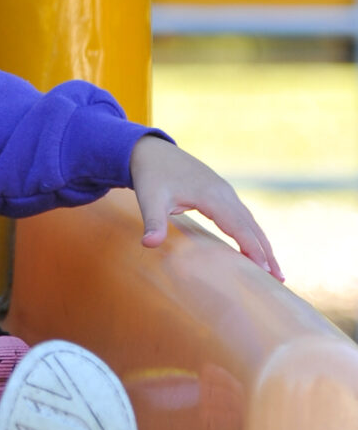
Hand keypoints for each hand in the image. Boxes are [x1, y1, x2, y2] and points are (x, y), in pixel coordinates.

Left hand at [130, 135, 281, 277]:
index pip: (238, 227)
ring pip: (250, 221)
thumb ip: (153, 222)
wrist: (150, 150)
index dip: (252, 249)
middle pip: (251, 226)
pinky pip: (242, 215)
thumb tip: (149, 244)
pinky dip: (253, 233)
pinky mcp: (221, 192)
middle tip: (280, 279)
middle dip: (266, 252)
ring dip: (263, 244)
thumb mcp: (148, 198)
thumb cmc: (150, 176)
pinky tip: (256, 247)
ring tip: (274, 270)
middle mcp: (223, 193)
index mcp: (211, 196)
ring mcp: (224, 191)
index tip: (264, 271)